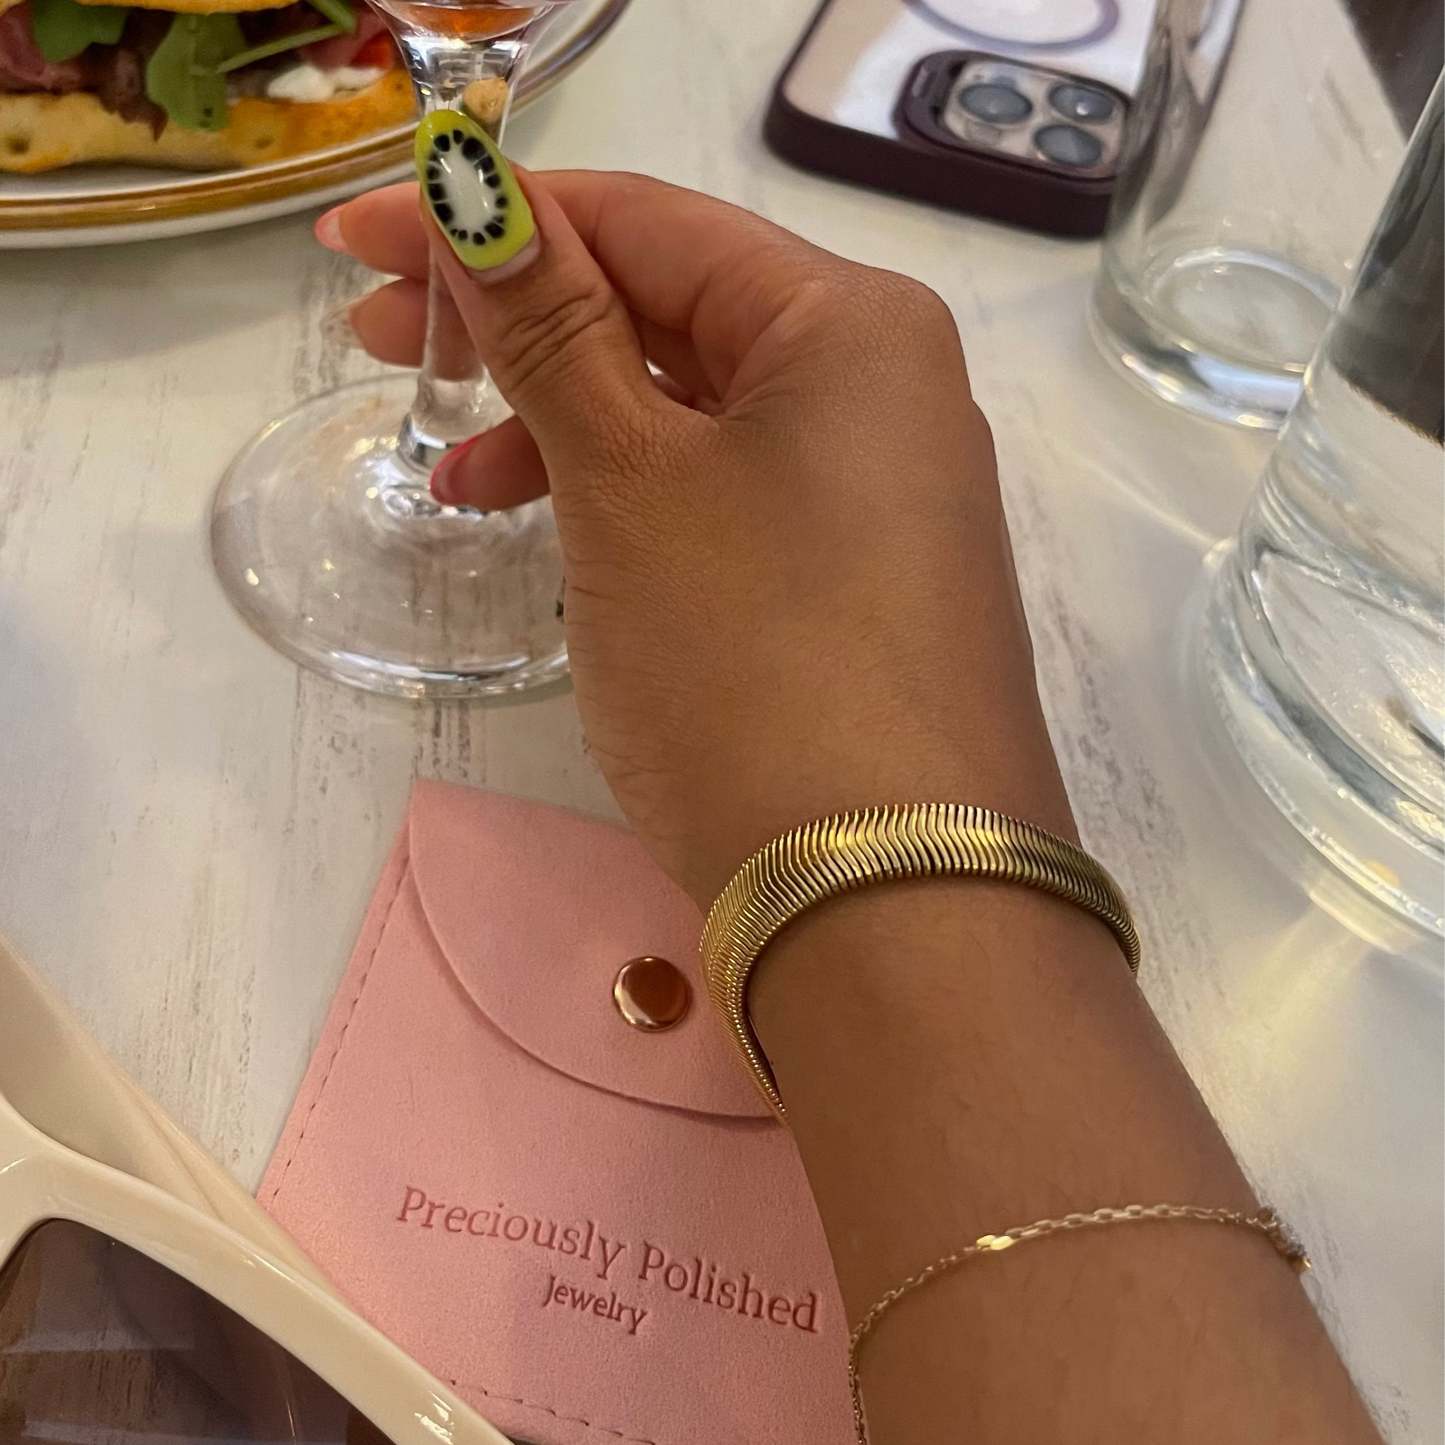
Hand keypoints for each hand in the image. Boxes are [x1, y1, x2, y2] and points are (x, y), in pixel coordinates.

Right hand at [322, 171, 1071, 904]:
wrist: (892, 909)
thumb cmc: (754, 667)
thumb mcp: (631, 487)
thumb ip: (550, 338)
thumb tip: (474, 202)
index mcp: (851, 324)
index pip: (649, 223)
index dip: (496, 220)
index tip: (359, 235)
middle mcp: (886, 391)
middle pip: (674, 312)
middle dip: (523, 322)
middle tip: (378, 343)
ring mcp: (882, 498)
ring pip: (697, 415)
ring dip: (569, 424)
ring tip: (454, 473)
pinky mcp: (862, 587)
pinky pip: (730, 501)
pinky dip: (636, 502)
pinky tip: (556, 537)